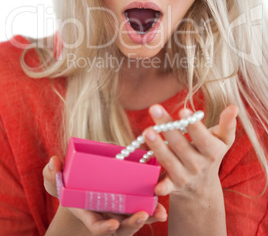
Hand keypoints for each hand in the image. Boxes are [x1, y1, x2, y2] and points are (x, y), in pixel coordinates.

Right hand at [43, 156, 166, 234]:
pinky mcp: (129, 201)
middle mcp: (105, 215)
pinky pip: (143, 207)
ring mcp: (118, 211)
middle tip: (141, 215)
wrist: (80, 184)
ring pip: (135, 219)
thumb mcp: (56, 180)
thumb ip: (51, 173)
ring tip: (160, 211)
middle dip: (131, 224)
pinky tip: (164, 201)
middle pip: (120, 227)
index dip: (103, 227)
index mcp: (88, 212)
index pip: (96, 225)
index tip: (112, 224)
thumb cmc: (67, 183)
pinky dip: (153, 205)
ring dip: (148, 216)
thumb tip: (54, 161)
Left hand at [143, 104, 237, 198]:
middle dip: (167, 127)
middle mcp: (198, 165)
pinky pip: (165, 186)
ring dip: (157, 147)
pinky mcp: (172, 186)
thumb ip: (228, 124)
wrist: (202, 188)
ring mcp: (184, 176)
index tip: (183, 110)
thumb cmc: (210, 154)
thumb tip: (234, 107)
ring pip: (168, 160)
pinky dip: (160, 186)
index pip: (202, 138)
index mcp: (211, 151)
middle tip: (154, 109)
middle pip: (180, 145)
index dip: (193, 125)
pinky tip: (154, 183)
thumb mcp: (222, 140)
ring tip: (147, 131)